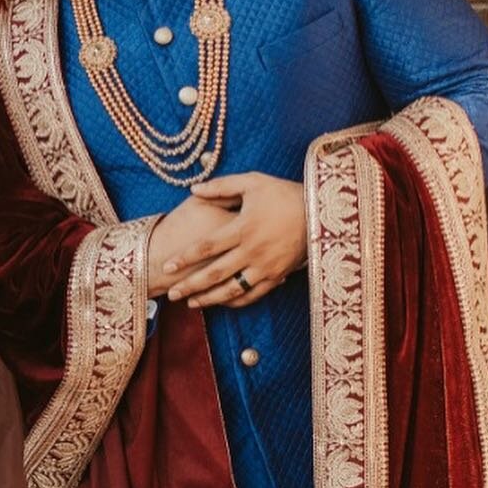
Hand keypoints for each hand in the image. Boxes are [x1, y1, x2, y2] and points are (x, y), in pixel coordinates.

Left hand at [162, 172, 306, 309]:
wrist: (320, 211)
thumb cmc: (283, 193)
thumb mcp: (253, 182)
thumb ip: (221, 186)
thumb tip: (194, 188)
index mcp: (243, 227)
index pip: (206, 246)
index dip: (185, 258)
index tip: (166, 266)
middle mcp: (253, 250)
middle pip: (215, 273)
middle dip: (191, 285)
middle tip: (171, 294)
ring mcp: (266, 266)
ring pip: (232, 289)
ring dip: (210, 299)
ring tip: (191, 304)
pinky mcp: (278, 275)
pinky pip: (253, 294)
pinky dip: (236, 301)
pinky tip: (221, 303)